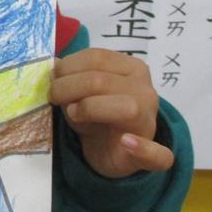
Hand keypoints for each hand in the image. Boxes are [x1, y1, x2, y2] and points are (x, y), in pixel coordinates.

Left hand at [49, 47, 173, 178]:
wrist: (110, 151)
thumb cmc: (95, 114)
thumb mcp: (79, 91)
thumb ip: (69, 76)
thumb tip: (55, 64)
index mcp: (131, 68)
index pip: (97, 58)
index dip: (68, 67)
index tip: (52, 79)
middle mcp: (145, 90)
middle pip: (101, 81)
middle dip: (68, 87)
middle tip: (54, 97)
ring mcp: (151, 121)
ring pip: (127, 107)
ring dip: (90, 108)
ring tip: (73, 113)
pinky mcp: (152, 154)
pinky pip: (158, 153)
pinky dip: (143, 148)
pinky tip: (126, 142)